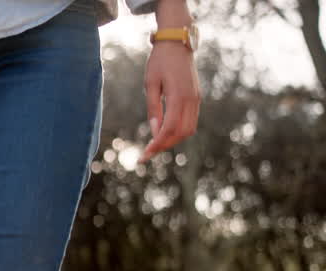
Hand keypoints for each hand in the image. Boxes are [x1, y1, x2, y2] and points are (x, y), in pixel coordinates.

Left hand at [141, 5, 200, 161]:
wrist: (177, 44)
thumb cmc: (160, 62)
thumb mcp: (151, 84)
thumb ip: (153, 108)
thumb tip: (154, 131)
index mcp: (178, 96)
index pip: (169, 129)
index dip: (157, 145)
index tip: (145, 155)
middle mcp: (191, 100)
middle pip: (181, 133)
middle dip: (164, 146)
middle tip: (147, 153)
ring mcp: (196, 99)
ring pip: (188, 129)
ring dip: (173, 140)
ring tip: (155, 145)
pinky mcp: (197, 98)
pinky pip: (191, 121)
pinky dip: (179, 131)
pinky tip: (165, 133)